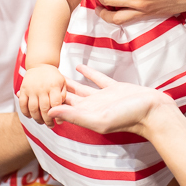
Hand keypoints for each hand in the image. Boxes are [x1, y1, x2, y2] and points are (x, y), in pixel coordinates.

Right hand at [17, 65, 66, 126]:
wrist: (40, 64)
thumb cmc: (53, 75)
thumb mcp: (63, 82)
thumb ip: (63, 95)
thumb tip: (61, 108)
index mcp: (53, 86)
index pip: (56, 104)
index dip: (58, 115)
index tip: (59, 122)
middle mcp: (42, 88)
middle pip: (44, 109)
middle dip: (48, 120)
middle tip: (50, 125)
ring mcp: (31, 89)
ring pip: (33, 109)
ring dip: (37, 119)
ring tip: (41, 122)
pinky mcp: (23, 90)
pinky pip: (22, 104)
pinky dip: (25, 113)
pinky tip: (30, 116)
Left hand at [49, 65, 173, 135]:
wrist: (153, 111)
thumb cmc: (128, 117)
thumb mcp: (99, 119)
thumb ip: (74, 115)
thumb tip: (50, 112)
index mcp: (85, 115)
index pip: (60, 108)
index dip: (46, 102)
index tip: (32, 93)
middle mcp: (91, 107)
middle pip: (67, 98)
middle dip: (53, 91)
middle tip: (38, 81)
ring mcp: (102, 97)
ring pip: (80, 88)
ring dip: (67, 81)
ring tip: (54, 74)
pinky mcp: (114, 88)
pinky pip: (97, 79)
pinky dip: (87, 72)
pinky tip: (79, 66)